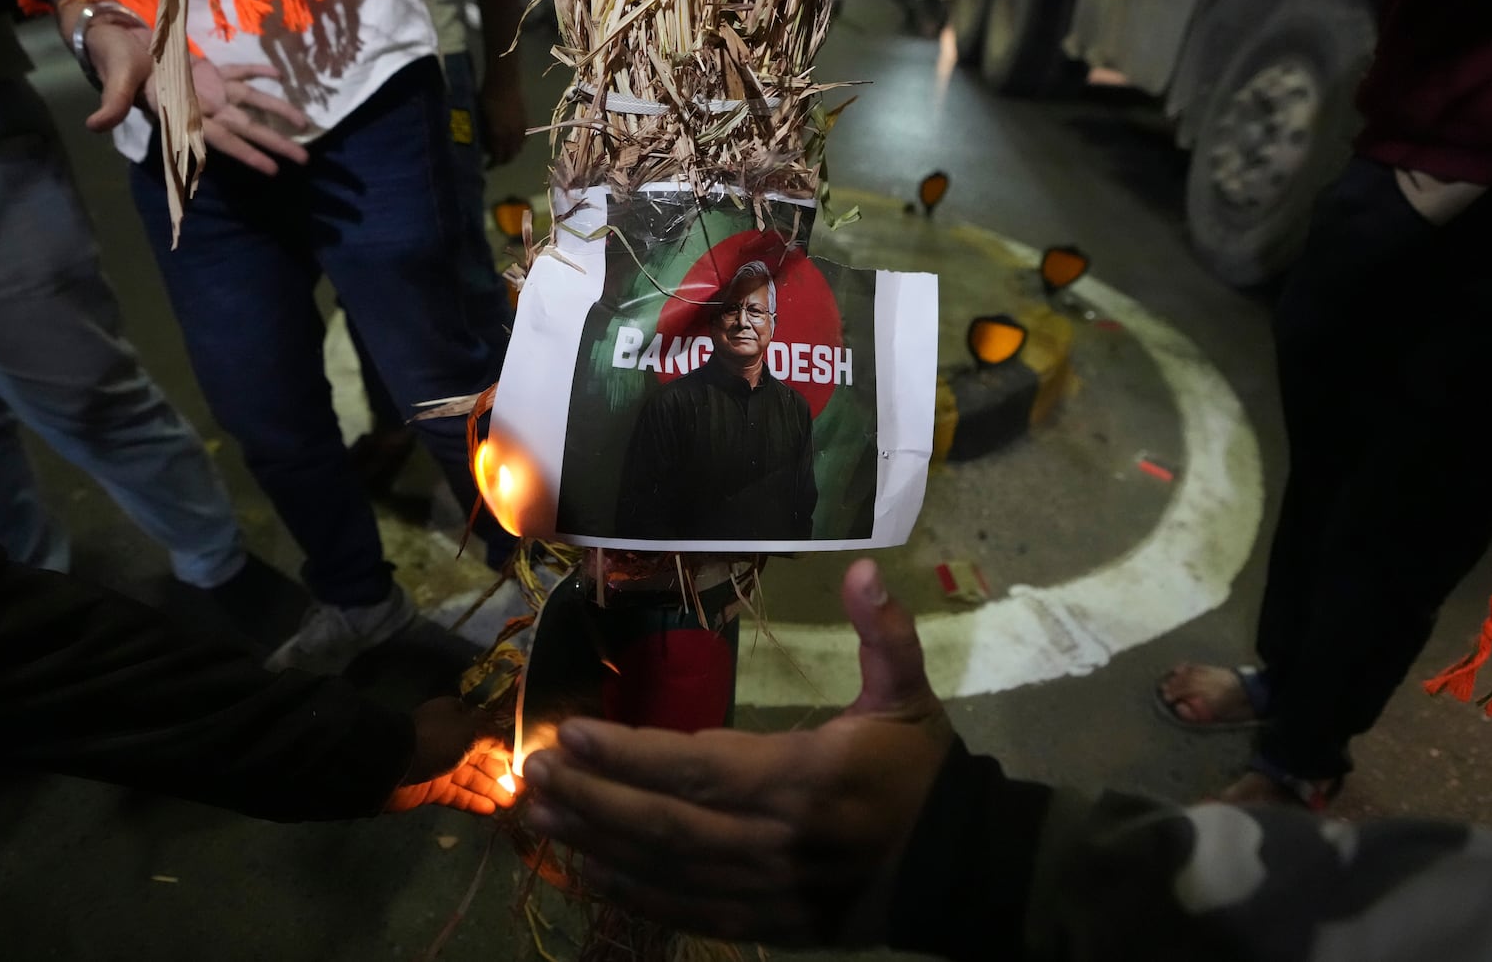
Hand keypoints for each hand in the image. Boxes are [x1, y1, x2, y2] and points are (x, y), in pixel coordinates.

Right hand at [82, 22, 311, 174]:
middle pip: (245, 128)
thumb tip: (94, 126)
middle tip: (305, 160)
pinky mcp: (206, 69)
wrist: (111, 37)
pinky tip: (278, 74)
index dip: (246, 154)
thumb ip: (112, 103)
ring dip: (276, 111)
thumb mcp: (115, 80)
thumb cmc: (113, 59)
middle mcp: (201, 106)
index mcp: (183, 113)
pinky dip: (257, 72)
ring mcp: (207, 88)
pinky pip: (237, 73)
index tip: (272, 171)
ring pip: (250, 102)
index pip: (221, 139)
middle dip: (274, 144)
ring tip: (305, 123)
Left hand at [386, 697, 518, 815]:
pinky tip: (492, 810)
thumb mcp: (470, 731)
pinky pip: (458, 795)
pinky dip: (474, 801)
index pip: (489, 732)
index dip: (507, 748)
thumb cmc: (435, 741)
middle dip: (502, 773)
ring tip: (511, 804)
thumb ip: (495, 738)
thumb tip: (512, 746)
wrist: (390, 765)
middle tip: (522, 790)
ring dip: (492, 789)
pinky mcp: (433, 788)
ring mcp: (441, 765)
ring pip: (472, 777)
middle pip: (482, 757)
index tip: (525, 765)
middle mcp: (451, 739)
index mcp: (458, 717)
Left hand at [477, 60, 527, 166]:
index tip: (486, 166)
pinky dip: (518, 144)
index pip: (498, 157)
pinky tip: (513, 141)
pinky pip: (523, 139)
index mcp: (499, 134)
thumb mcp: (481, 117)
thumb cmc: (487, 96)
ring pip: (518, 148)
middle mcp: (512, 135)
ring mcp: (520, 128)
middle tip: (495, 162)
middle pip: (510, 155)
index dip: (492, 164)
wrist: (504, 81)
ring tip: (504, 152)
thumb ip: (483, 134)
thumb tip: (483, 146)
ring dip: (511, 153)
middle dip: (503, 160)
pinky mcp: (526, 122)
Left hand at [522, 560, 953, 946]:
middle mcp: (773, 841)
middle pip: (664, 824)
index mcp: (802, 779)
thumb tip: (865, 569)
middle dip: (591, 799)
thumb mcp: (910, 695)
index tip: (570, 735)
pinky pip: (687, 912)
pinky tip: (589, 873)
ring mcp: (766, 891)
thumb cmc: (920, 773)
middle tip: (531, 774)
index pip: (697, 768)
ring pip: (665, 870)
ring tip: (538, 817)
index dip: (628, 755)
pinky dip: (633, 895)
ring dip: (595, 843)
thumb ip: (885, 635)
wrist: (960, 868)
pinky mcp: (766, 922)